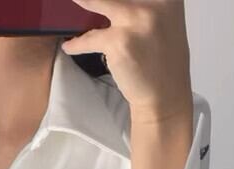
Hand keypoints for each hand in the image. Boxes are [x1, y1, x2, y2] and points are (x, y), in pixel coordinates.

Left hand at [62, 0, 192, 122]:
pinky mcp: (119, 42)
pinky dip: (76, 44)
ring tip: (70, 3)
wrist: (164, 94)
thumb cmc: (161, 58)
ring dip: (81, 3)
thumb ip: (147, 2)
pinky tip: (69, 46)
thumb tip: (113, 2)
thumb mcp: (164, 19)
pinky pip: (88, 38)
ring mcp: (136, 20)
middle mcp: (155, 2)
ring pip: (96, 2)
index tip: (103, 0)